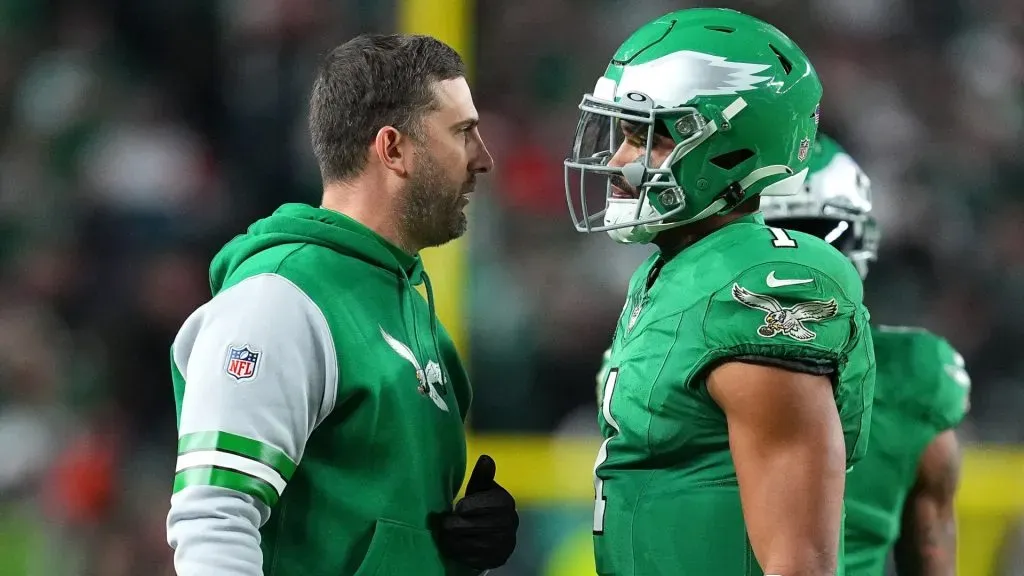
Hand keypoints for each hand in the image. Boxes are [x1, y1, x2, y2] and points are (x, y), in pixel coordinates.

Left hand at [435, 455, 518, 570]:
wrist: (491, 533)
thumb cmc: (480, 505)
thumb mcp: (480, 489)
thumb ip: (481, 475)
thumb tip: (485, 458)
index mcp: (506, 502)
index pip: (490, 504)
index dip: (472, 506)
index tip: (458, 507)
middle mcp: (510, 523)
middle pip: (480, 525)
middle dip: (458, 525)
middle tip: (444, 523)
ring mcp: (505, 543)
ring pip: (476, 544)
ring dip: (456, 540)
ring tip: (444, 535)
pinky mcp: (498, 559)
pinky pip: (475, 559)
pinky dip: (460, 554)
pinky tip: (451, 547)